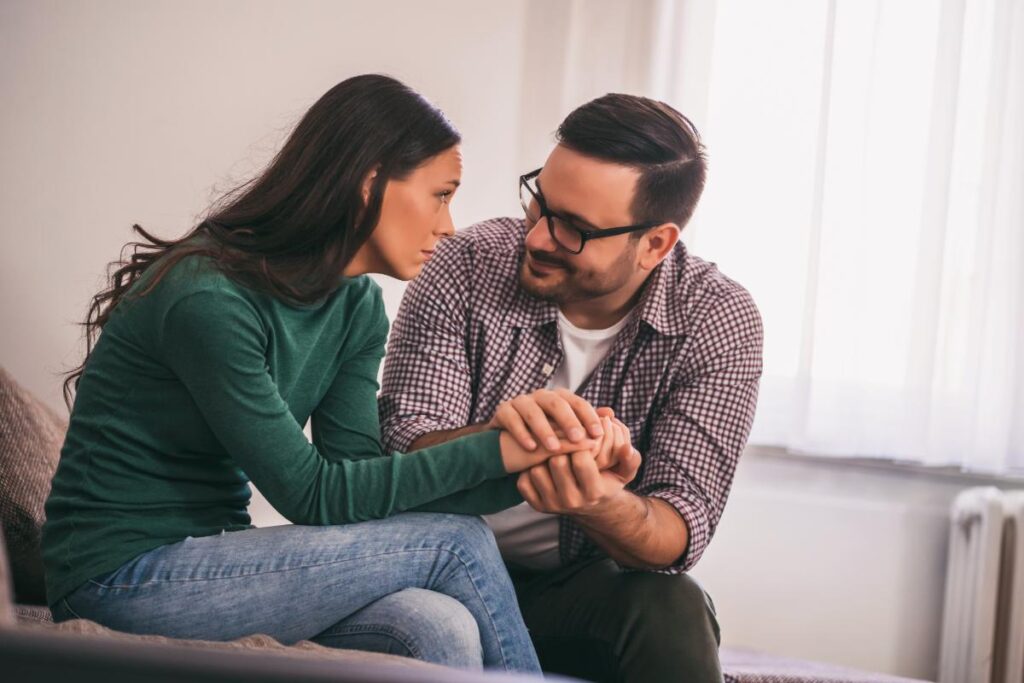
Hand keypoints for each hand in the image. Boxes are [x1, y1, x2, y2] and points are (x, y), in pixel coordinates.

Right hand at [489, 388, 606, 452]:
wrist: (508, 446)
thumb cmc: (543, 440)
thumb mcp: (565, 434)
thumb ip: (585, 425)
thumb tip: (611, 413)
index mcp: (559, 399)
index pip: (577, 402)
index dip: (588, 417)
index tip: (598, 435)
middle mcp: (540, 397)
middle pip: (556, 402)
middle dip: (567, 420)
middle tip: (577, 438)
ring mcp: (520, 402)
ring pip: (532, 410)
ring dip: (544, 429)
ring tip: (553, 448)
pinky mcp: (502, 411)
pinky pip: (512, 419)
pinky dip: (522, 433)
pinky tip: (531, 448)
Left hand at [516, 417, 641, 515]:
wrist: (592, 508)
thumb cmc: (607, 482)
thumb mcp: (624, 473)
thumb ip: (631, 459)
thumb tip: (626, 447)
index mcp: (594, 491)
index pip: (580, 459)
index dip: (579, 445)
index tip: (580, 441)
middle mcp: (572, 502)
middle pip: (556, 463)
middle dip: (561, 450)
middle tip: (563, 445)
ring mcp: (552, 506)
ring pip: (537, 470)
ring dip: (543, 460)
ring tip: (553, 456)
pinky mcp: (537, 506)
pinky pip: (523, 482)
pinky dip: (529, 472)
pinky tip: (541, 467)